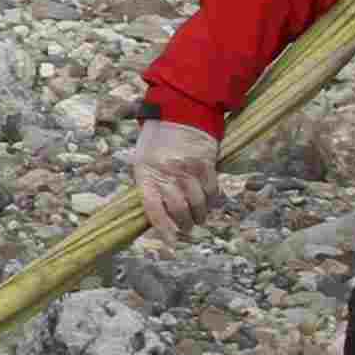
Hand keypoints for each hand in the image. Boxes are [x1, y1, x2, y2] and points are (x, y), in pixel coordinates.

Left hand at [127, 118, 223, 235]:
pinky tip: (208, 204)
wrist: (179, 111)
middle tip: (186, 229)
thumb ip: (148, 185)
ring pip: (197, 203)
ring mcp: (188, 169)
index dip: (163, 229)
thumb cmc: (156, 140)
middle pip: (179, 210)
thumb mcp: (142, 160)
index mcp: (147, 173)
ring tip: (197, 219)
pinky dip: (211, 202)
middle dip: (184, 225)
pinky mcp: (206, 164)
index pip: (153, 209)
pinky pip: (212, 191)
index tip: (171, 242)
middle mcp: (168, 173)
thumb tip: (157, 213)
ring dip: (199, 216)